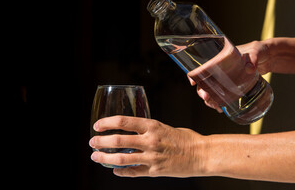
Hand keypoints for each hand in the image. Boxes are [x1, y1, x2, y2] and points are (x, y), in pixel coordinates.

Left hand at [89, 116, 206, 176]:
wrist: (202, 154)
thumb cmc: (185, 139)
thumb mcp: (165, 127)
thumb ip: (148, 130)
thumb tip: (133, 132)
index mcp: (152, 126)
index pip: (123, 121)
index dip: (107, 123)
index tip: (97, 125)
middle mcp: (150, 140)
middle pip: (118, 140)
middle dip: (101, 141)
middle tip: (92, 142)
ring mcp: (151, 157)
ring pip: (121, 159)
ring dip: (105, 158)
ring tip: (95, 157)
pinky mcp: (154, 171)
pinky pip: (133, 172)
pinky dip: (121, 171)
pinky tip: (114, 170)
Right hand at [188, 40, 269, 112]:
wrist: (270, 57)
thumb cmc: (260, 50)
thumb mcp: (257, 51)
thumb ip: (254, 57)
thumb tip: (250, 68)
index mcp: (220, 57)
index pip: (202, 65)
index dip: (194, 74)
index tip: (192, 82)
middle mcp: (219, 68)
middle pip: (204, 81)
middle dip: (202, 91)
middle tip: (207, 98)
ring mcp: (225, 77)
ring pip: (211, 90)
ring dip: (209, 99)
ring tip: (215, 107)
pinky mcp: (232, 84)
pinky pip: (221, 94)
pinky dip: (218, 101)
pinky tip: (220, 108)